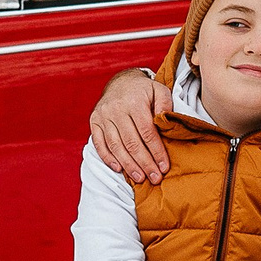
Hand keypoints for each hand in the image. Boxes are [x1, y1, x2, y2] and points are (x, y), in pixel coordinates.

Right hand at [91, 68, 173, 184]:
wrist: (121, 81)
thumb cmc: (144, 90)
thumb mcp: (159, 90)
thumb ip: (165, 104)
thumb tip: (164, 121)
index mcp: (134, 102)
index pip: (147, 132)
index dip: (156, 152)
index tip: (164, 167)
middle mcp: (116, 109)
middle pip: (131, 142)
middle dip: (144, 163)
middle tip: (154, 178)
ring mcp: (103, 116)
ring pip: (116, 146)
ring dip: (128, 165)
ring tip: (140, 178)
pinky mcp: (94, 122)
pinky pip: (100, 144)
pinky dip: (108, 158)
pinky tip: (119, 169)